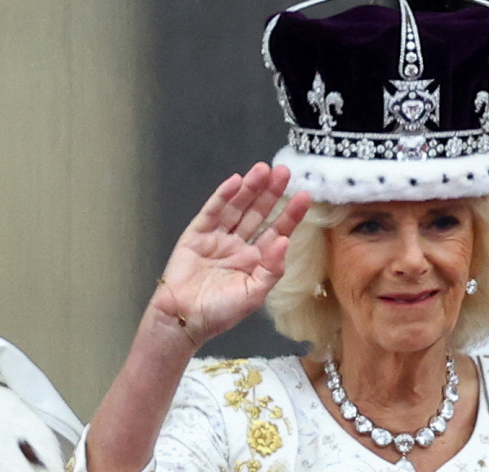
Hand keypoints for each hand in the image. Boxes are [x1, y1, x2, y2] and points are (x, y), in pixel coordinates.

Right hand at [150, 162, 310, 347]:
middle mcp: (238, 245)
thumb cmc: (220, 312)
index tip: (304, 196)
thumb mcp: (254, 295)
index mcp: (255, 260)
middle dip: (271, 193)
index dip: (290, 214)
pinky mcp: (196, 234)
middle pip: (258, 213)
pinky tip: (236, 181)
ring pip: (237, 208)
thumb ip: (271, 269)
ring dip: (250, 188)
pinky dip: (223, 196)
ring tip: (263, 170)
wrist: (184, 318)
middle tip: (284, 172)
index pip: (276, 231)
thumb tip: (284, 241)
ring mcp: (217, 238)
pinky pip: (212, 212)